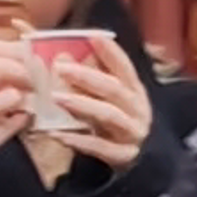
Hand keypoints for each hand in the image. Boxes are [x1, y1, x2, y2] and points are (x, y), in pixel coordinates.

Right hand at [0, 37, 39, 196]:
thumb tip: (18, 61)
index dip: (14, 48)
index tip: (29, 57)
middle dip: (25, 69)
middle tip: (36, 78)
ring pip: (8, 94)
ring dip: (26, 94)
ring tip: (30, 99)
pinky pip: (14, 122)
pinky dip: (24, 117)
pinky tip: (21, 119)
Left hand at [38, 35, 152, 172]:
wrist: (140, 161)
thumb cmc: (116, 123)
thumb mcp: (109, 100)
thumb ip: (91, 78)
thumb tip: (63, 54)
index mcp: (135, 90)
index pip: (125, 67)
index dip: (111, 51)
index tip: (92, 36)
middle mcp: (137, 109)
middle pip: (113, 88)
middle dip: (86, 76)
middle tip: (59, 67)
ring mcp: (132, 133)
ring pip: (108, 115)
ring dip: (82, 104)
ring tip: (56, 98)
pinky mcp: (123, 156)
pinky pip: (100, 147)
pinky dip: (79, 141)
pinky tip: (58, 135)